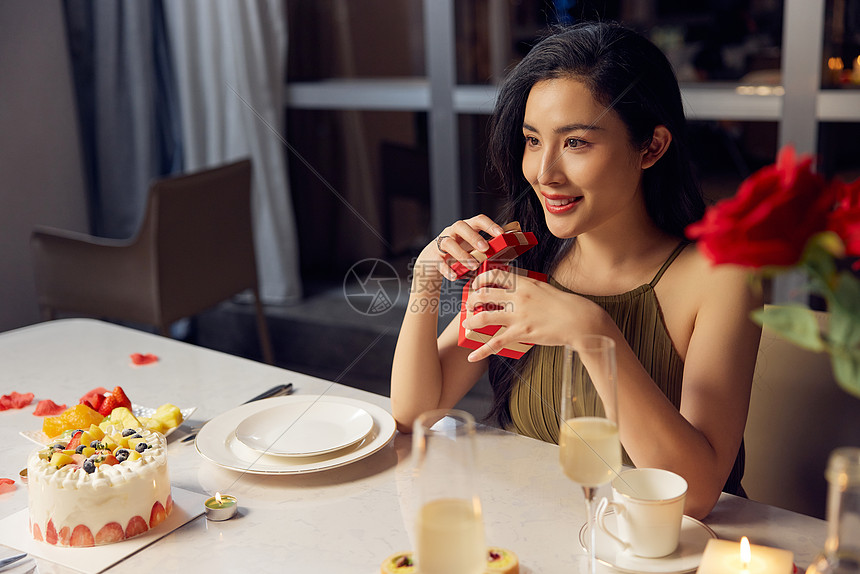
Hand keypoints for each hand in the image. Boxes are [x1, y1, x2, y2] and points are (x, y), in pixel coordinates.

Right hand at [418, 215, 504, 282]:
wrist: (431, 264)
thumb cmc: (458, 256)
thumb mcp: (472, 253)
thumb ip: (487, 253)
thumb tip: (508, 258)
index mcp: (466, 228)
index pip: (478, 220)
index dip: (490, 225)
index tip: (501, 234)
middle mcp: (452, 232)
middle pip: (461, 226)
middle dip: (474, 237)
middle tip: (485, 249)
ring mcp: (441, 243)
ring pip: (448, 243)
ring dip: (462, 254)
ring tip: (473, 266)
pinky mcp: (432, 256)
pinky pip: (439, 261)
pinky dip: (447, 269)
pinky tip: (455, 276)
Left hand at [461, 268, 602, 360]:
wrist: (579, 320)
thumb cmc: (563, 304)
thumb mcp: (543, 287)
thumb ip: (525, 286)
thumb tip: (511, 287)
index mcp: (524, 283)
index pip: (494, 275)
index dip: (480, 279)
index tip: (476, 285)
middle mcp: (518, 297)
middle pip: (484, 295)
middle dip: (471, 300)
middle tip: (468, 305)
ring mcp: (519, 316)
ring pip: (485, 317)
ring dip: (471, 320)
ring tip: (466, 323)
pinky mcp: (522, 333)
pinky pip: (495, 342)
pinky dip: (481, 351)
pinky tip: (472, 356)